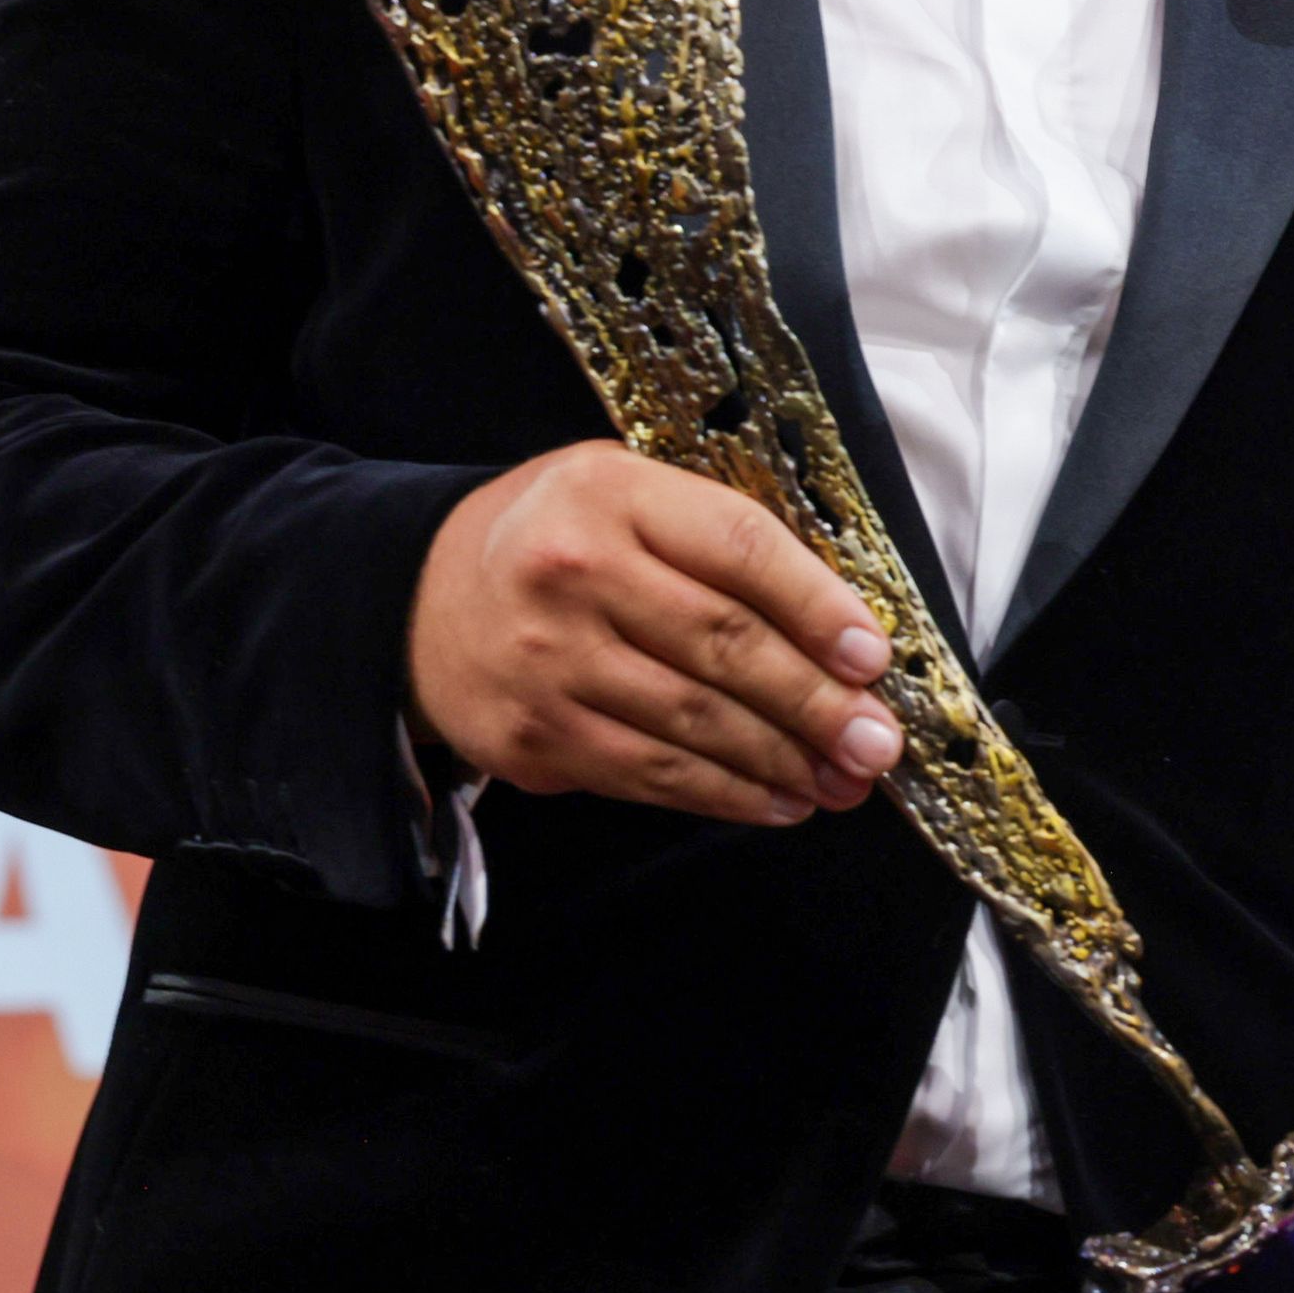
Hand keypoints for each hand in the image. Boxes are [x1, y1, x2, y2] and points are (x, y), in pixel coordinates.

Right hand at [409, 442, 900, 824]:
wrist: (415, 597)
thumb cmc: (556, 538)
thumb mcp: (628, 493)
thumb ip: (719, 538)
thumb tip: (837, 626)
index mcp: (613, 493)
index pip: (739, 548)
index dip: (817, 606)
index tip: (872, 656)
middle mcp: (573, 573)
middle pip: (723, 644)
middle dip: (816, 702)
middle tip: (878, 741)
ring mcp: (547, 662)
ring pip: (693, 722)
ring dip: (782, 760)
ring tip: (843, 779)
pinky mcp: (532, 738)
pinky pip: (648, 774)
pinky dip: (723, 794)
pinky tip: (777, 800)